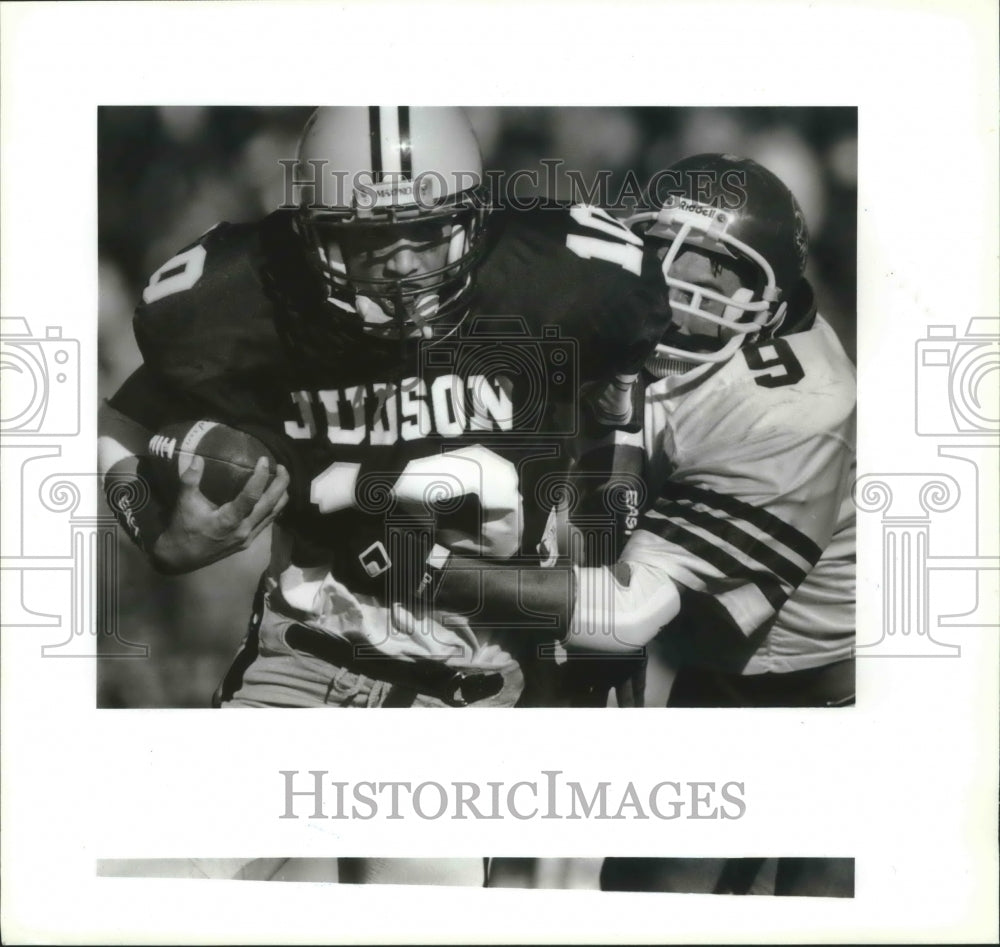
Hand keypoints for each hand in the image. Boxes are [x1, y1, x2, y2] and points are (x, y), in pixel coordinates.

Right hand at [150, 456, 288, 573]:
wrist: (181, 558)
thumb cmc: (183, 529)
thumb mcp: (184, 503)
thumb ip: (190, 479)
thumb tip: (198, 458)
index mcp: (229, 520)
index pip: (251, 496)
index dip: (260, 477)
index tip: (264, 460)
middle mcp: (243, 530)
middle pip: (271, 505)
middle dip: (281, 484)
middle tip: (282, 466)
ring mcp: (248, 538)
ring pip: (273, 514)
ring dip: (281, 496)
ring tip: (281, 478)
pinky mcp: (248, 542)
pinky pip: (267, 522)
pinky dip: (274, 508)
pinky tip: (272, 497)